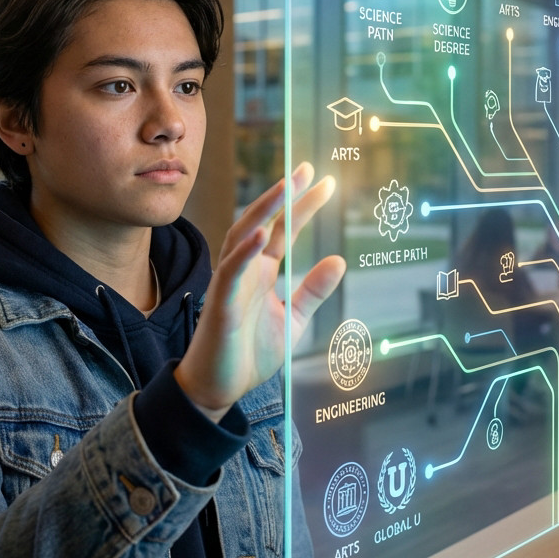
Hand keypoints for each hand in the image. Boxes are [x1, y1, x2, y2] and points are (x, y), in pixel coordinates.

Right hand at [174, 162, 345, 421]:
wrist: (219, 387)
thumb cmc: (250, 354)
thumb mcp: (293, 320)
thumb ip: (313, 291)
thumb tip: (339, 260)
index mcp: (263, 273)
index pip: (284, 231)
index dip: (302, 206)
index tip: (324, 182)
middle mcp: (246, 270)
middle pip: (264, 223)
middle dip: (283, 196)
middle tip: (306, 169)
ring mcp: (231, 283)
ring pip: (243, 237)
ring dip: (263, 212)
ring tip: (285, 189)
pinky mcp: (220, 303)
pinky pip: (231, 271)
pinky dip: (245, 251)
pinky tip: (262, 235)